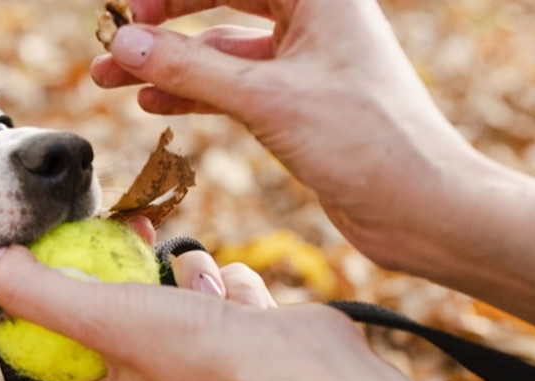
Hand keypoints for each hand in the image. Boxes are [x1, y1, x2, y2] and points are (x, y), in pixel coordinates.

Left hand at [0, 235, 472, 380]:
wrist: (304, 375)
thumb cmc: (199, 359)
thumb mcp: (101, 319)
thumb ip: (41, 293)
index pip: (52, 357)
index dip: (38, 314)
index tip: (35, 267)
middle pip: (111, 313)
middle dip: (116, 271)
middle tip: (115, 230)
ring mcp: (201, 361)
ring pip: (169, 294)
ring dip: (181, 275)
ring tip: (192, 280)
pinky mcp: (242, 337)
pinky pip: (219, 291)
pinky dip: (226, 283)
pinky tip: (237, 297)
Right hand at [91, 0, 473, 267]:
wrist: (422, 207)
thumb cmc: (366, 142)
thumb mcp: (266, 99)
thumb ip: (189, 69)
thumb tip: (125, 43)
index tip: (125, 14)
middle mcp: (315, 18)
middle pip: (221, 4)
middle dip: (162, 26)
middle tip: (114, 43)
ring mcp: (305, 61)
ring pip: (221, 51)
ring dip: (169, 65)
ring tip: (112, 79)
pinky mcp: (298, 102)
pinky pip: (232, 87)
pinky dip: (193, 94)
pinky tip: (153, 104)